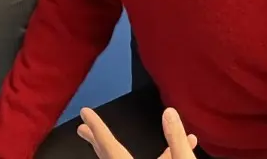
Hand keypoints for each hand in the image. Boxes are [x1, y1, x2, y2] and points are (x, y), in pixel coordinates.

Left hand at [76, 106, 197, 158]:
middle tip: (81, 128)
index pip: (111, 147)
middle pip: (110, 157)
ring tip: (116, 137)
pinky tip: (186, 142)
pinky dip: (162, 156)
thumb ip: (176, 141)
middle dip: (97, 141)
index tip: (84, 112)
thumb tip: (169, 112)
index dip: (98, 128)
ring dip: (120, 149)